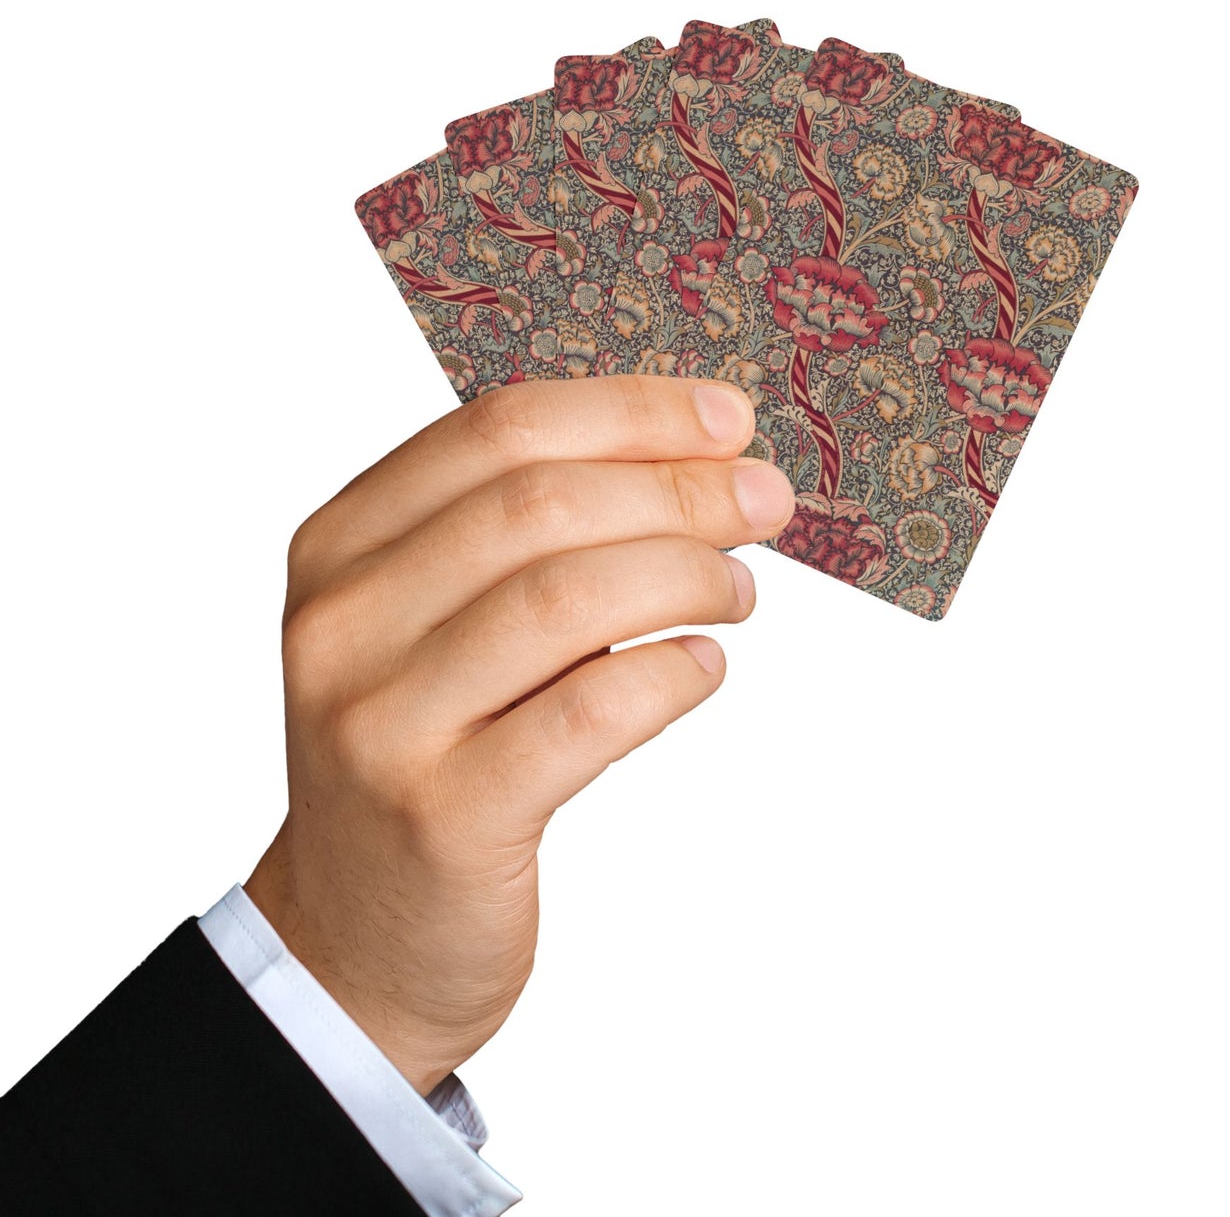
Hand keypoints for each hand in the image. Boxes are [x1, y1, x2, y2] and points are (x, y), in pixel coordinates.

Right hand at [244, 374, 794, 1094]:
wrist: (356, 938)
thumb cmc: (429, 755)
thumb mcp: (437, 625)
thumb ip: (527, 540)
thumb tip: (699, 462)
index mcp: (341, 545)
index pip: (499, 429)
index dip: (631, 412)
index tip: (729, 421)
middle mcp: (343, 622)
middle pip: (540, 504)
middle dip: (680, 488)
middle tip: (766, 501)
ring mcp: (384, 722)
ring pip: (566, 598)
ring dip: (684, 575)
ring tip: (738, 590)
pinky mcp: (444, 815)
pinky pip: (588, 713)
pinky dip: (668, 674)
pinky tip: (701, 665)